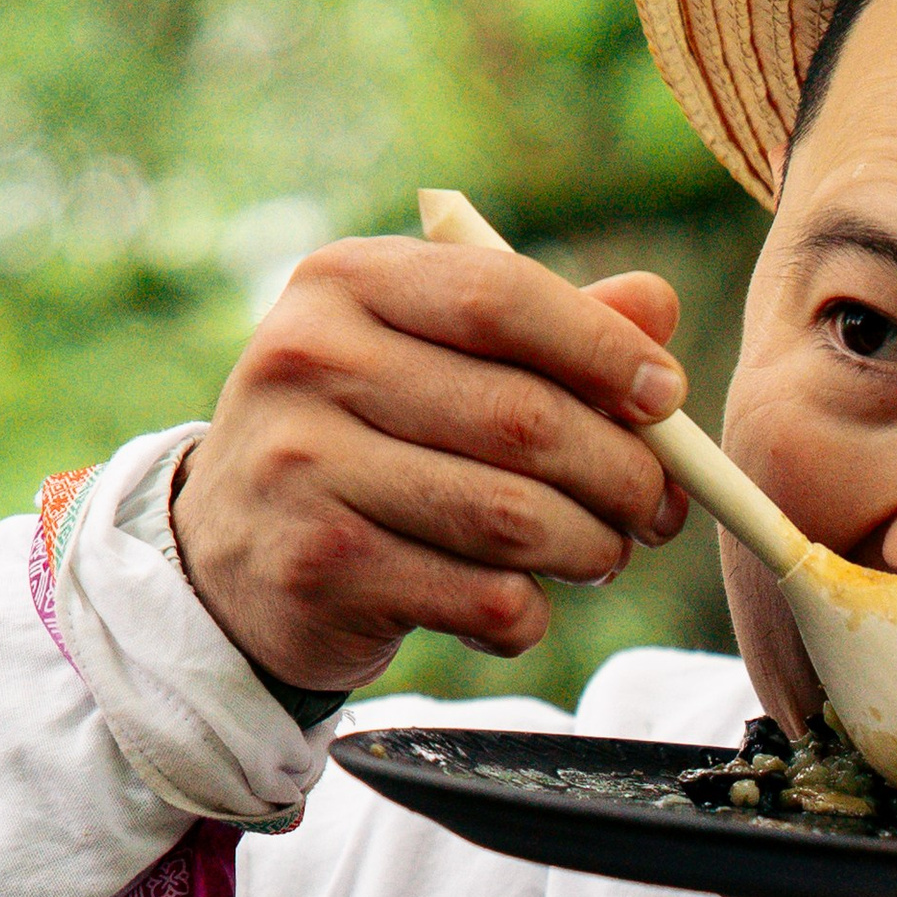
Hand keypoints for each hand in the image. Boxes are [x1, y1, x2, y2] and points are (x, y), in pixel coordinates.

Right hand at [171, 238, 692, 696]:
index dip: (602, 349)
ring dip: (589, 549)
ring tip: (601, 555)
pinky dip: (526, 613)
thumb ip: (540, 328)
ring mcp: (304, 467)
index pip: (499, 297)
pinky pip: (480, 598)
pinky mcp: (320, 568)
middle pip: (523, 419)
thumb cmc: (360, 442)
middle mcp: (309, 361)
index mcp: (343, 283)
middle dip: (622, 472)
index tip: (668, 396)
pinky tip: (516, 605)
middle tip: (658, 506)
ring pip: (512, 517)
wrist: (229, 557)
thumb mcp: (429, 360)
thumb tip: (657, 305)